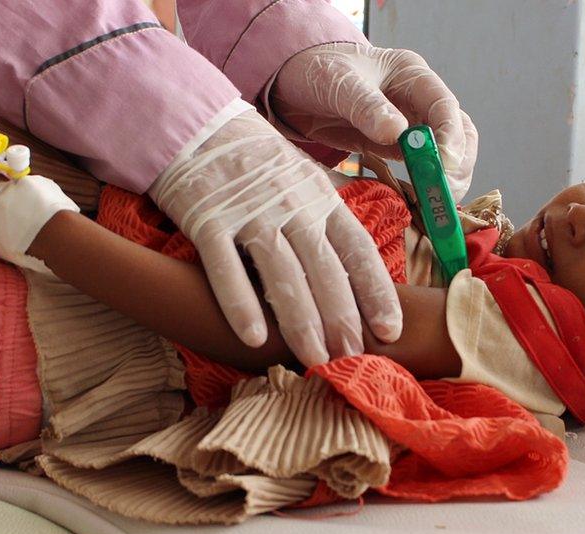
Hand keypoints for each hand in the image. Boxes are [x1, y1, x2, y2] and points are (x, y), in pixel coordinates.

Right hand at [149, 105, 401, 365]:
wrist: (194, 123)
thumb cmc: (257, 162)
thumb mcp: (304, 180)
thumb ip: (328, 221)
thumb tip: (358, 274)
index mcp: (321, 197)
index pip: (358, 250)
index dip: (376, 291)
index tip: (390, 330)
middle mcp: (293, 205)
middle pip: (325, 270)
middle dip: (342, 319)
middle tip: (352, 359)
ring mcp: (250, 212)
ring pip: (282, 274)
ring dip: (301, 323)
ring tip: (315, 360)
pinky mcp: (208, 219)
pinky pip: (226, 268)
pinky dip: (241, 304)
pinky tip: (254, 338)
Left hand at [271, 43, 477, 200]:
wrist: (291, 84)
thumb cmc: (315, 70)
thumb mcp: (337, 83)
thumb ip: (366, 105)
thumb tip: (399, 132)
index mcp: (411, 74)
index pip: (444, 106)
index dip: (450, 138)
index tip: (444, 166)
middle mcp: (418, 99)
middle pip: (457, 132)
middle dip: (457, 164)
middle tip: (443, 193)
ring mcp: (411, 124)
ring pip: (447, 153)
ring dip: (447, 179)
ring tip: (434, 204)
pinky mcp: (397, 147)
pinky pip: (422, 167)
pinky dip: (425, 186)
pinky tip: (420, 204)